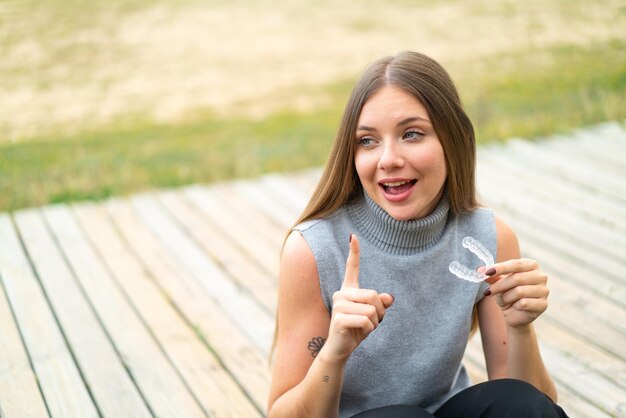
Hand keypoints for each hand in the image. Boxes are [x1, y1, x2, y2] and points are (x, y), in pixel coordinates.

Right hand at [323, 234, 393, 360]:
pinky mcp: (338, 319)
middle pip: (374, 295)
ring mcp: (338, 305)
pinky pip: (366, 321)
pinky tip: (358, 333)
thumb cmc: (357, 330)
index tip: (354, 236)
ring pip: (371, 310)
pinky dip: (368, 330)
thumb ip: (381, 304)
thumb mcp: (373, 316)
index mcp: (349, 290)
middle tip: (371, 322)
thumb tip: (389, 298)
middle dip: (380, 312)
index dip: (354, 252)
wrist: (340, 349)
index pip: (352, 268)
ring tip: (362, 328)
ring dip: (374, 323)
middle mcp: (341, 294)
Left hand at [483, 258, 548, 327]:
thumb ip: (492, 276)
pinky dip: (514, 305)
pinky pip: (524, 303)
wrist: (514, 314)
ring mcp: (544, 290)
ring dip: (506, 297)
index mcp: (531, 265)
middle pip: (517, 278)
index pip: (515, 264)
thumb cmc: (507, 294)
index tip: (486, 272)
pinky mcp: (543, 304)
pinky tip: (515, 306)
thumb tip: (480, 270)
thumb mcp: (498, 283)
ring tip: (505, 299)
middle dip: (499, 285)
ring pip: (519, 291)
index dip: (500, 268)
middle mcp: (541, 276)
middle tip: (488, 291)